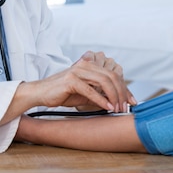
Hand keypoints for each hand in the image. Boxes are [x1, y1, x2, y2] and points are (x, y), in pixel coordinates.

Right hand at [16, 53, 136, 112]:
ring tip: (117, 108)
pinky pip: (90, 90)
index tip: (131, 101)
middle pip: (112, 76)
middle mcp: (86, 65)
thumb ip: (98, 94)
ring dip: (113, 96)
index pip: (113, 74)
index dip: (124, 88)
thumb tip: (116, 102)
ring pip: (104, 82)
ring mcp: (78, 71)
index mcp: (90, 65)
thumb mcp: (84, 93)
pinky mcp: (71, 80)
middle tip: (126, 107)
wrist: (40, 93)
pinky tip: (107, 107)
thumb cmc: (61, 93)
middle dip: (122, 93)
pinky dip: (101, 100)